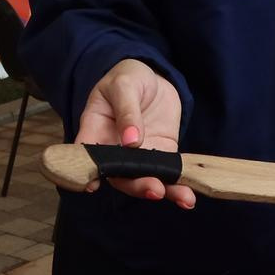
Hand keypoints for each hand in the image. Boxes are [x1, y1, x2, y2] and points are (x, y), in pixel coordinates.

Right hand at [75, 58, 193, 207]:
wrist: (153, 77)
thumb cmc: (128, 77)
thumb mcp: (124, 86)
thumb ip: (127, 111)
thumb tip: (131, 141)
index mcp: (95, 131)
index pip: (86, 156)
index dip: (86, 173)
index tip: (92, 185)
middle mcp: (113, 150)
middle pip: (119, 176)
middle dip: (137, 185)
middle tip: (154, 189)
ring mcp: (137, 155)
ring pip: (145, 179)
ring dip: (163, 191)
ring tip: (182, 198)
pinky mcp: (160, 154)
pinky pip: (167, 173)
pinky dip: (178, 186)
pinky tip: (189, 196)